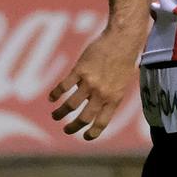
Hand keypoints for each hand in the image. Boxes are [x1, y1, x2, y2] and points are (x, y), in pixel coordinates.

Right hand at [48, 25, 144, 140]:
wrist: (122, 40)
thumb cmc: (125, 60)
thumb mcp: (123, 82)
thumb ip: (111, 95)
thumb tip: (98, 106)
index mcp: (115, 97)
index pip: (103, 121)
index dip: (93, 132)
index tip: (85, 137)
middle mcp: (102, 93)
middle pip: (84, 117)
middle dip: (73, 127)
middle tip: (66, 129)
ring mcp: (90, 82)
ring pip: (70, 105)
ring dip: (60, 113)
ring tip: (55, 115)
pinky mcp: (79, 70)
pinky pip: (63, 87)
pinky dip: (55, 94)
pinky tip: (52, 98)